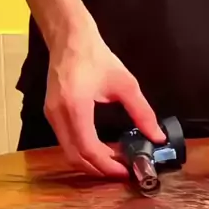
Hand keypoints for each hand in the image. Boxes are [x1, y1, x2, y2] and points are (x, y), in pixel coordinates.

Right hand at [45, 22, 164, 177]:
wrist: (70, 38)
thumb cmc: (96, 57)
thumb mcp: (125, 84)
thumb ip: (142, 113)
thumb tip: (157, 136)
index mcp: (75, 107)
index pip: (88, 149)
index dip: (107, 165)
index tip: (125, 170)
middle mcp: (58, 115)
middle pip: (75, 156)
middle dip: (98, 169)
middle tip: (121, 170)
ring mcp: (51, 114)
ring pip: (68, 151)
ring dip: (90, 160)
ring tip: (114, 160)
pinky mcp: (51, 113)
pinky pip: (65, 141)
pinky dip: (82, 150)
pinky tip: (100, 147)